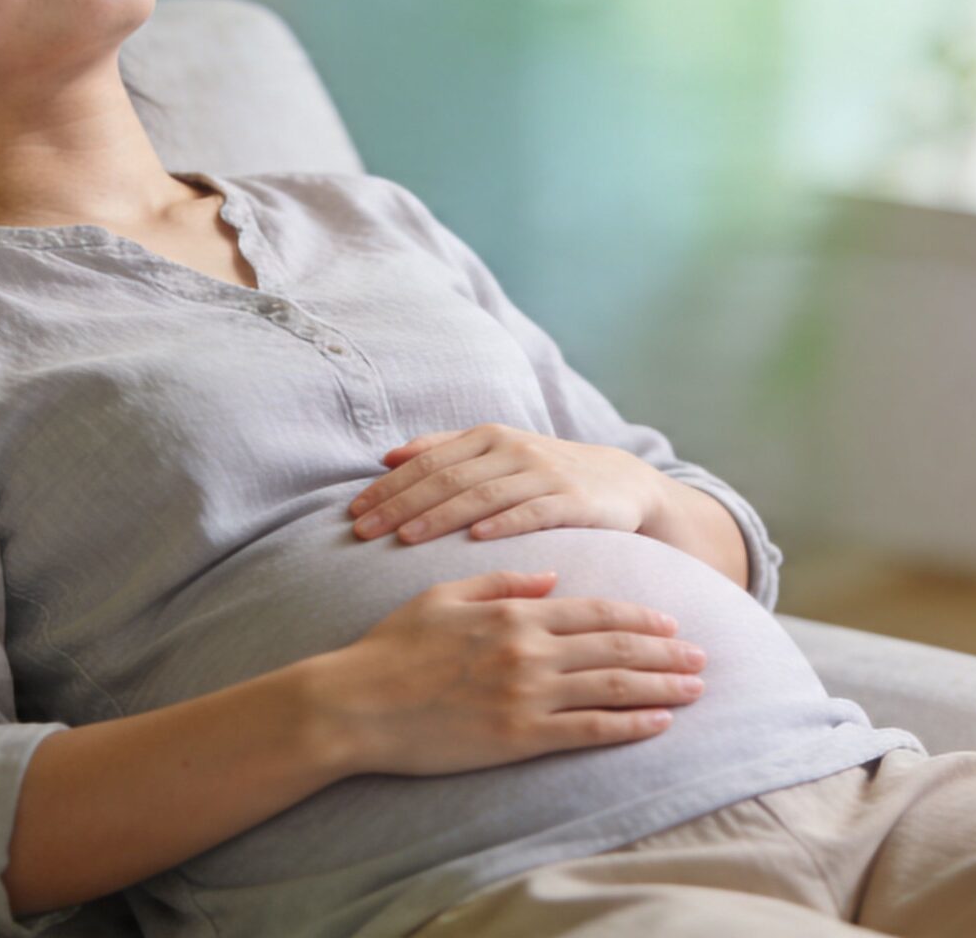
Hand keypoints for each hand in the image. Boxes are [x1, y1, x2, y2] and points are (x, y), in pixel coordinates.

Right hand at [313, 570, 706, 777]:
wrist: (357, 704)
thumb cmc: (390, 649)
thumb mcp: (440, 596)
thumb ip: (499, 581)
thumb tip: (550, 577)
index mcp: (511, 613)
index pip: (593, 611)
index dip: (639, 616)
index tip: (670, 621)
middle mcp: (528, 651)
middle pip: (616, 647)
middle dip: (666, 650)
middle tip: (703, 655)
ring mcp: (527, 695)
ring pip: (614, 686)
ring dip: (662, 686)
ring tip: (694, 688)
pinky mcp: (520, 737)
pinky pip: (591, 730)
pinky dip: (630, 725)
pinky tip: (658, 724)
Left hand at [349, 423, 668, 544]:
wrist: (623, 483)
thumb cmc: (546, 473)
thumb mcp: (495, 454)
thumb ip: (443, 450)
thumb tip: (387, 456)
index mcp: (486, 438)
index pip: (425, 462)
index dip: (387, 487)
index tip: (352, 512)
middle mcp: (511, 449)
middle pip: (444, 479)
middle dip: (399, 505)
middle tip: (362, 531)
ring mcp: (543, 472)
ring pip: (480, 495)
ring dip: (439, 517)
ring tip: (404, 539)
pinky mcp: (574, 499)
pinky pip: (533, 512)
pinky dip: (504, 522)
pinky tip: (476, 539)